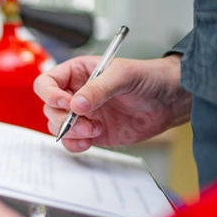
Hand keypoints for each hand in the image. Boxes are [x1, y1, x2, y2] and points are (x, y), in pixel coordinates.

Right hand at [34, 55, 190, 152]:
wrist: (170, 101)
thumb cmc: (148, 78)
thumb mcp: (123, 76)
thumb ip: (99, 88)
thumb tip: (77, 104)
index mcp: (77, 73)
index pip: (47, 83)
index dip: (50, 94)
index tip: (67, 103)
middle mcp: (75, 93)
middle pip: (49, 108)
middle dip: (64, 118)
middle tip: (85, 121)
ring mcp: (82, 114)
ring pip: (57, 126)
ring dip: (71, 132)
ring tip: (94, 130)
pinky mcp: (91, 132)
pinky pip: (71, 141)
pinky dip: (75, 144)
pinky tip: (91, 140)